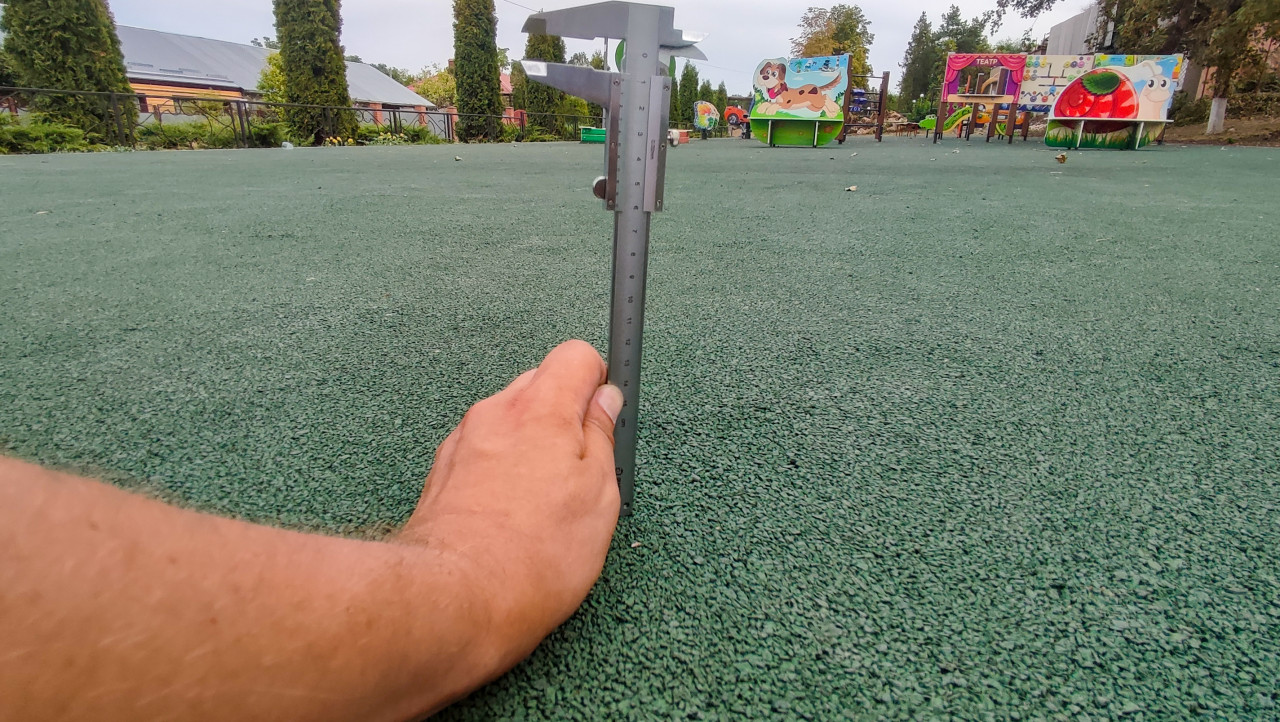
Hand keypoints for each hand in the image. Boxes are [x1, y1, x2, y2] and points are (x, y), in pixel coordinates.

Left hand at [396, 340, 621, 666]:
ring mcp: (464, 440)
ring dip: (531, 444)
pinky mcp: (442, 470)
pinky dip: (502, 469)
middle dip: (564, 414)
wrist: (454, 599)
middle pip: (540, 384)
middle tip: (581, 468)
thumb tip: (604, 401)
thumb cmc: (534, 555)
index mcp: (542, 409)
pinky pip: (484, 451)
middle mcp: (497, 412)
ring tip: (543, 501)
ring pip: (510, 420)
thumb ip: (603, 437)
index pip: (576, 356)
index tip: (606, 414)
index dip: (599, 380)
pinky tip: (511, 513)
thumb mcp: (599, 497)